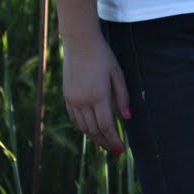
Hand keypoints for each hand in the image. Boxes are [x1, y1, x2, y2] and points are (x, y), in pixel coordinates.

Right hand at [61, 32, 129, 155]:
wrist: (80, 43)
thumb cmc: (103, 56)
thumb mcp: (118, 74)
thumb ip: (123, 97)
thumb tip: (127, 118)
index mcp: (98, 96)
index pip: (106, 126)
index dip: (113, 140)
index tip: (121, 150)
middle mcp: (83, 101)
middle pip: (94, 130)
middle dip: (105, 142)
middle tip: (114, 151)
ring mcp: (73, 99)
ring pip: (83, 127)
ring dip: (94, 137)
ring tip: (104, 142)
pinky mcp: (67, 96)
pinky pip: (74, 119)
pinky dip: (83, 127)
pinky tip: (91, 129)